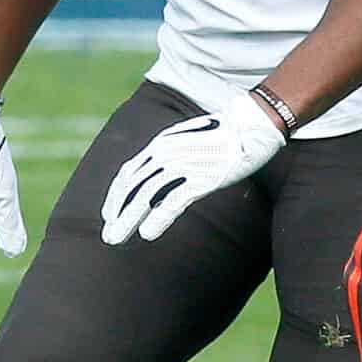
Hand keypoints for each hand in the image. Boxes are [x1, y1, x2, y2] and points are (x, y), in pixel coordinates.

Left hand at [100, 88, 285, 244]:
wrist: (252, 122)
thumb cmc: (227, 132)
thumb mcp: (191, 139)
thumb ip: (175, 153)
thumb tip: (169, 171)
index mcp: (161, 143)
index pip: (129, 172)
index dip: (116, 196)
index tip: (109, 215)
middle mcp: (166, 153)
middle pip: (132, 187)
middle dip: (117, 213)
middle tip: (108, 236)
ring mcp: (182, 165)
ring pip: (146, 196)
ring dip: (129, 220)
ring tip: (118, 239)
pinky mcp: (201, 177)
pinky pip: (173, 202)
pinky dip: (157, 219)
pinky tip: (147, 234)